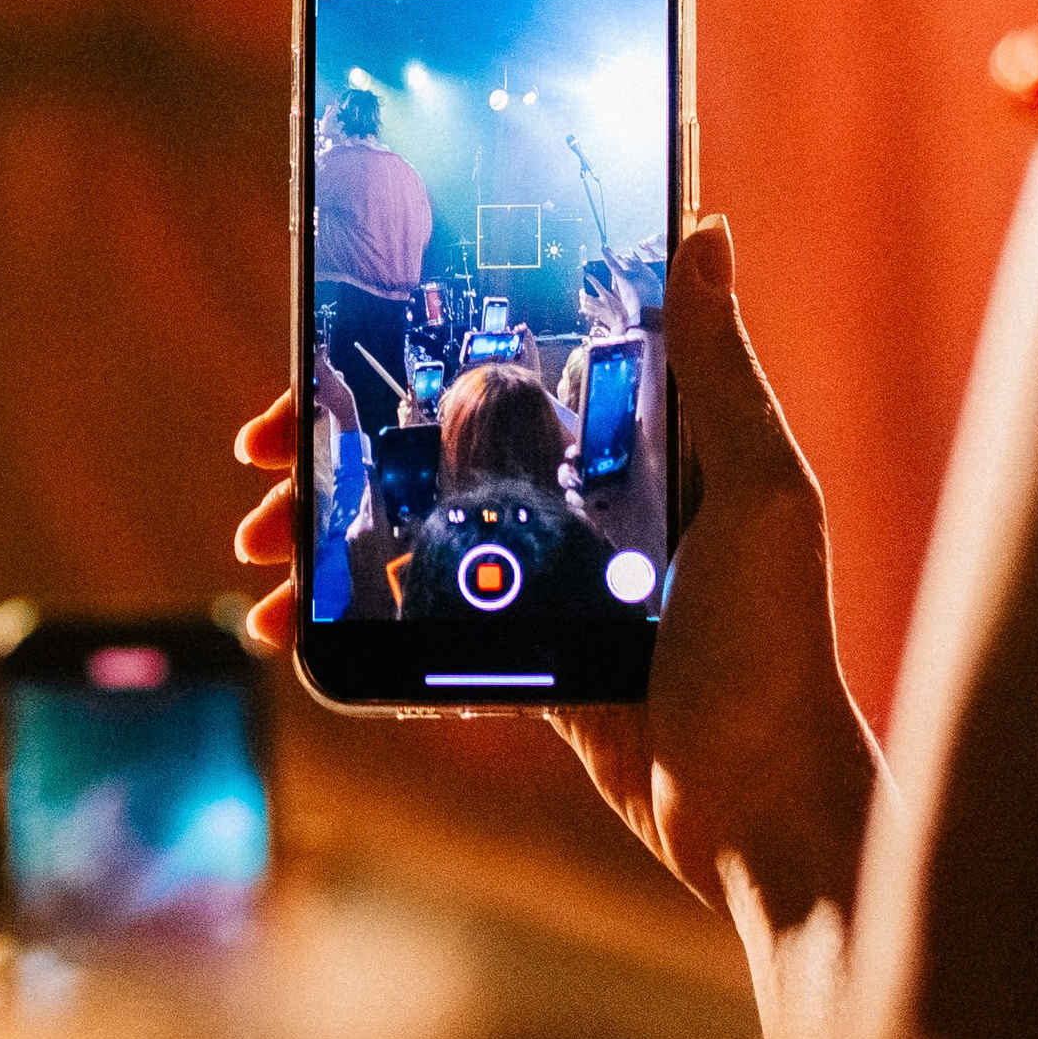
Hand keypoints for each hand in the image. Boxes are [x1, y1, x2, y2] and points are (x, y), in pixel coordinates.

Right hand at [233, 215, 887, 1038]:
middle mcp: (581, 491)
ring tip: (260, 553)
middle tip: (263, 458)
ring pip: (408, 523)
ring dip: (323, 529)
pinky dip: (349, 613)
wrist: (759, 811)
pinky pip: (417, 614)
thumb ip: (718, 369)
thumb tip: (706, 227)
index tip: (324, 347)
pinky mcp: (521, 647)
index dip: (405, 347)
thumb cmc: (777, 646)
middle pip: (430, 439)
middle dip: (335, 443)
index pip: (497, 362)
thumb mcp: (760, 491)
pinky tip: (291, 622)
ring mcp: (544, 572)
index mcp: (632, 437)